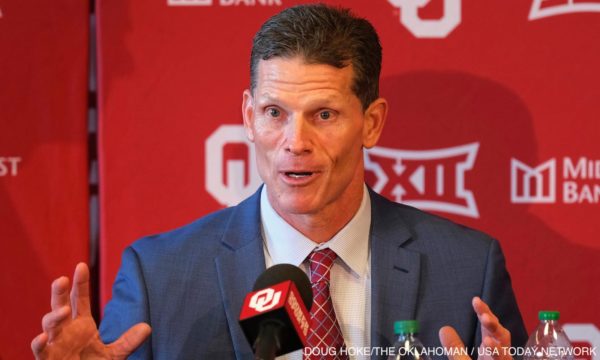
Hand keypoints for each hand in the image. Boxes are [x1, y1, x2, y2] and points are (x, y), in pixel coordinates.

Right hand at [31, 263, 151, 358]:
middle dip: (59, 293)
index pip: (80, 299)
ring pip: (50, 326)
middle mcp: (66, 330)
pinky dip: (39, 344)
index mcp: (81, 324)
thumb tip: (147, 327)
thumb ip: (128, 341)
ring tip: (64, 311)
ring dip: (54, 317)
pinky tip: (43, 337)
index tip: (81, 266)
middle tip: (62, 279)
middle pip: (60, 306)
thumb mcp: (115, 354)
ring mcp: (55, 344)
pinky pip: (40, 351)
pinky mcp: (48, 359)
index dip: (80, 283)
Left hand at [439, 297, 511, 359]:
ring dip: (495, 330)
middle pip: (500, 334)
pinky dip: (496, 351)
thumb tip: (444, 329)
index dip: (484, 313)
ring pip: (504, 347)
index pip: (489, 328)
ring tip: (484, 318)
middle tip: (479, 304)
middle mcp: (500, 356)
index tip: (476, 300)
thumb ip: (455, 348)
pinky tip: (488, 341)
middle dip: (490, 318)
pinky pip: (502, 359)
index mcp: (491, 352)